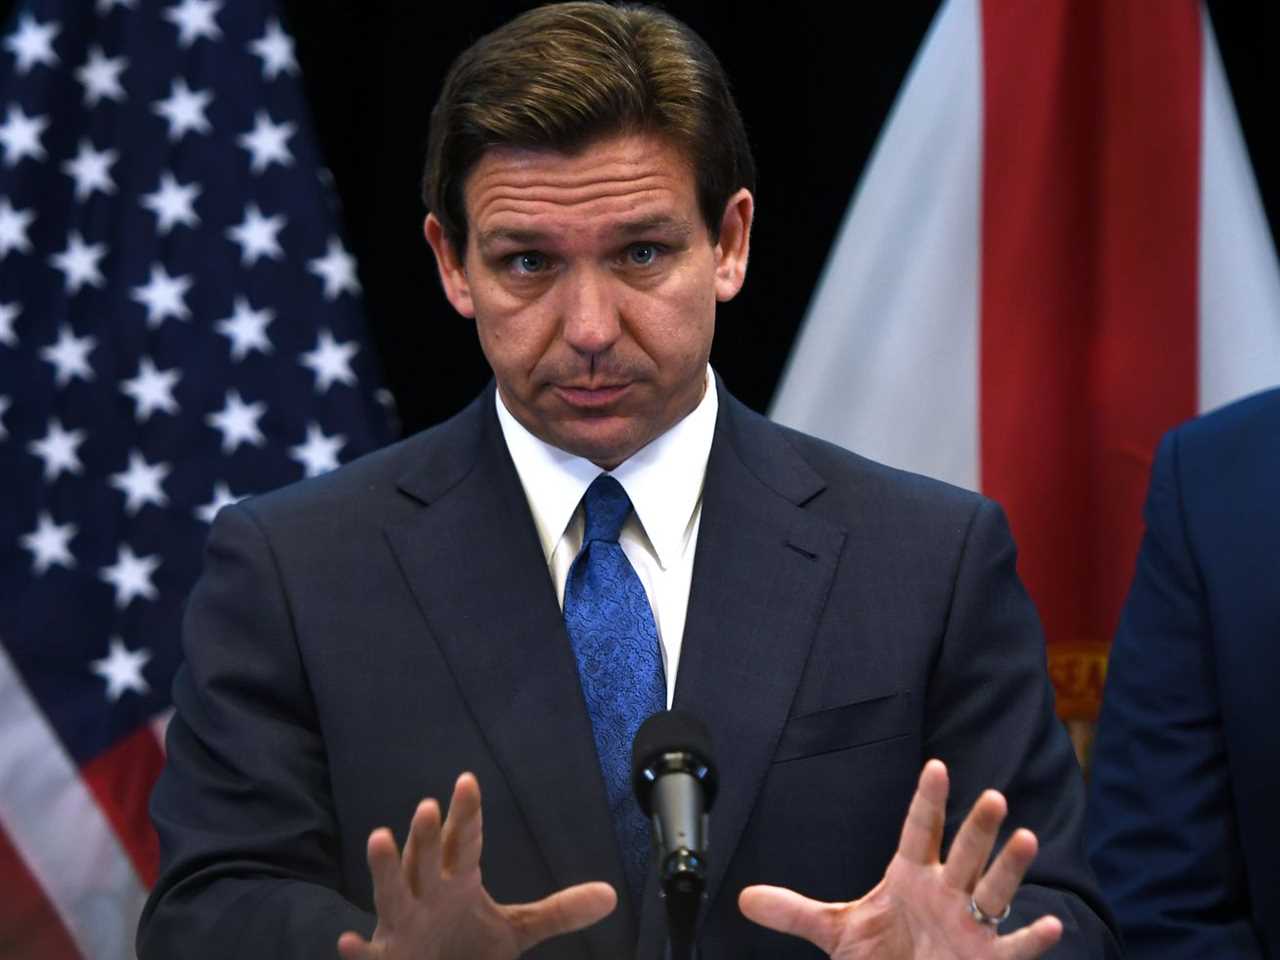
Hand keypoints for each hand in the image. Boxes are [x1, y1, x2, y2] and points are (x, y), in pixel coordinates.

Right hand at [337, 773, 615, 959]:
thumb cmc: (467, 947)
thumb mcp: (516, 929)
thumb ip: (559, 911)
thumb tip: (612, 896)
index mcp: (457, 881)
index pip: (464, 841)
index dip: (466, 813)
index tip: (469, 780)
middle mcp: (426, 895)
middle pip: (425, 859)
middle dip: (425, 835)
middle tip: (427, 805)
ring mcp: (402, 926)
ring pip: (391, 892)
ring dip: (385, 867)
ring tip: (378, 837)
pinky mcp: (386, 959)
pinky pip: (369, 954)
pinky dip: (358, 948)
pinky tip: (347, 939)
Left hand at [739, 760, 1062, 958]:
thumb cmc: (884, 955)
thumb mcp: (837, 932)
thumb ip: (795, 912)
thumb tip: (744, 898)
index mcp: (911, 876)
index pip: (919, 831)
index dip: (927, 801)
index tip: (936, 766)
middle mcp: (946, 892)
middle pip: (963, 853)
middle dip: (977, 828)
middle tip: (992, 795)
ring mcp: (970, 925)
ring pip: (994, 889)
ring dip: (1010, 866)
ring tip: (1026, 837)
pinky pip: (1014, 947)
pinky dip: (1033, 937)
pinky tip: (1050, 923)